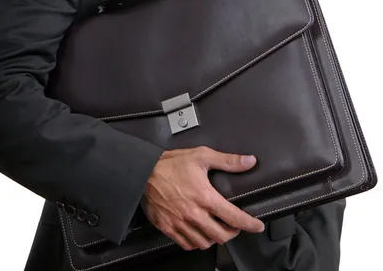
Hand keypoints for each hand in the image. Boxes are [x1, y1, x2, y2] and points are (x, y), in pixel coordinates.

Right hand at [141, 146, 264, 250]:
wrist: (143, 172)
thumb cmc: (171, 163)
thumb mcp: (202, 156)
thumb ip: (228, 161)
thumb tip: (248, 161)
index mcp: (205, 197)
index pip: (234, 217)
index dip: (249, 224)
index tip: (257, 226)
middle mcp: (194, 214)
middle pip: (221, 235)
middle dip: (232, 232)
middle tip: (234, 226)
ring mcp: (181, 223)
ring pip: (204, 243)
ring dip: (214, 238)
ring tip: (216, 229)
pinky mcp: (168, 228)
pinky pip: (187, 244)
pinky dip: (196, 242)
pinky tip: (198, 234)